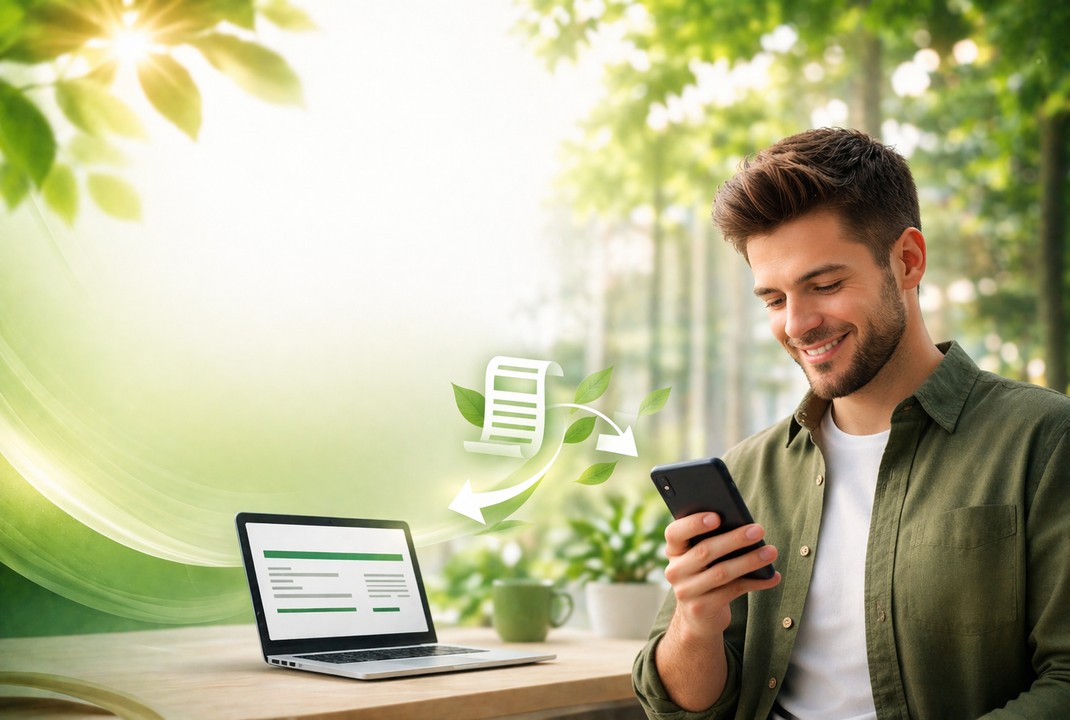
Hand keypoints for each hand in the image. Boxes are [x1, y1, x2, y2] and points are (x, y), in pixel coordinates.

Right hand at [663, 512, 780, 641]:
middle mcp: (675, 570)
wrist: (698, 616)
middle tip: (758, 529)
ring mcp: (686, 591)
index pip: (675, 533)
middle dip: (734, 539)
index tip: (717, 517)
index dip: (693, 524)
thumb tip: (744, 526)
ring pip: (722, 572)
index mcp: (674, 550)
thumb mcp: (700, 557)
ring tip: (771, 551)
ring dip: (750, 560)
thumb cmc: (705, 574)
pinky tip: (772, 576)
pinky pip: (733, 590)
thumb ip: (711, 540)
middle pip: (704, 551)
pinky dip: (756, 582)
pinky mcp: (702, 608)